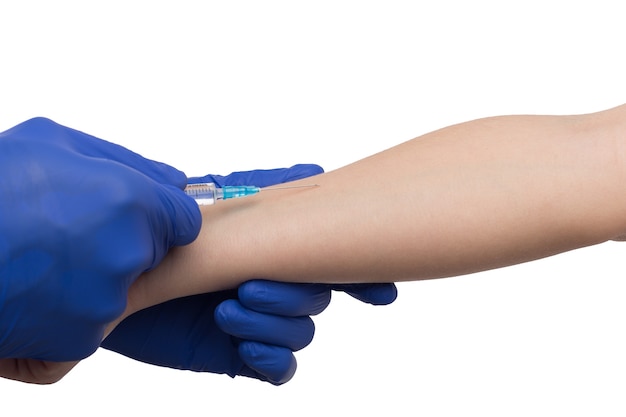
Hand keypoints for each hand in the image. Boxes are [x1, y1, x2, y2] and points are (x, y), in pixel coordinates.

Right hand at [0, 118, 200, 380]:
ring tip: (41, 260)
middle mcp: (128, 254)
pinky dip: (68, 310)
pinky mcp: (80, 339)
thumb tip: (175, 178)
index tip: (135, 214)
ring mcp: (105, 301)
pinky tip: (32, 289)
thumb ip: (126, 159)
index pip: (185, 219)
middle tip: (70, 233)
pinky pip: (90, 322)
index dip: (161, 216)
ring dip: (93, 277)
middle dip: (124, 243)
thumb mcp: (52, 142)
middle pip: (151, 253)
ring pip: (120, 289)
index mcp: (131, 201)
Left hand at [102, 165, 397, 383]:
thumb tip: (314, 170)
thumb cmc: (151, 235)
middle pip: (318, 294)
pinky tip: (244, 347)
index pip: (327, 256)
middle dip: (295, 292)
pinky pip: (279, 367)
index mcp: (269, 245)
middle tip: (252, 285)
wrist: (104, 282)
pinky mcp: (234, 353)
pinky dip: (272, 358)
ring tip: (229, 309)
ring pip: (301, 331)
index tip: (381, 287)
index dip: (359, 271)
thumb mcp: (204, 202)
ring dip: (275, 323)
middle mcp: (267, 280)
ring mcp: (253, 319)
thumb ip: (262, 186)